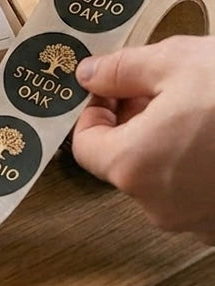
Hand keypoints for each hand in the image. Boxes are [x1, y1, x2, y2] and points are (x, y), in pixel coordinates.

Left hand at [71, 36, 214, 242]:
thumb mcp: (173, 62)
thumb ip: (120, 70)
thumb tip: (90, 75)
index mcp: (133, 166)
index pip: (85, 147)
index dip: (93, 112)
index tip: (110, 88)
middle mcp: (161, 206)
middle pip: (126, 162)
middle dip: (134, 122)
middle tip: (156, 87)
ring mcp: (200, 223)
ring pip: (165, 178)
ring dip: (168, 143)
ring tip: (197, 105)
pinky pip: (200, 194)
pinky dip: (200, 165)